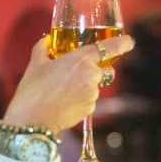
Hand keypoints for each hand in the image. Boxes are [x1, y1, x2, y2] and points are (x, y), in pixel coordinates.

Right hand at [2, 34, 134, 133]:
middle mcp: (91, 75)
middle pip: (103, 68)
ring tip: (61, 90)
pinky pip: (89, 99)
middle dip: (93, 69)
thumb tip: (47, 40)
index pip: (110, 47)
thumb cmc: (32, 90)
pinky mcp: (90, 109)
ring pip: (94, 85)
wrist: (32, 121)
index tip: (128, 42)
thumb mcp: (35, 64)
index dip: (122, 43)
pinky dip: (80, 98)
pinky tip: (63, 101)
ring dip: (84, 85)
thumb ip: (43, 47)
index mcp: (80, 59)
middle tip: (73, 73)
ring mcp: (92, 94)